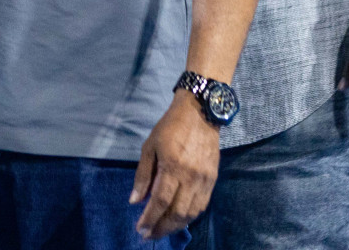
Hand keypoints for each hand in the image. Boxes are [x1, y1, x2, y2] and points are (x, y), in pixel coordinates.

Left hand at [131, 92, 220, 240]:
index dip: (150, 219)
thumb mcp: (149, 146)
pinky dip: (189, 216)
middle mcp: (191, 177)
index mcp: (173, 166)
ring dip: (175, 226)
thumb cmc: (170, 127)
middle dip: (161, 228)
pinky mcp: (213, 179)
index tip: (140, 230)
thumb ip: (143, 175)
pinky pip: (202, 205)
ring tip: (162, 229)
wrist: (200, 112)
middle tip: (149, 235)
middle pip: (177, 213)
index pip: (160, 201)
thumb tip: (135, 201)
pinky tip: (179, 218)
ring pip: (191, 213)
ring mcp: (205, 180)